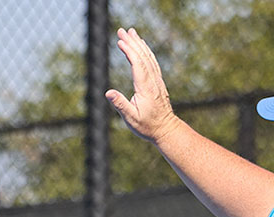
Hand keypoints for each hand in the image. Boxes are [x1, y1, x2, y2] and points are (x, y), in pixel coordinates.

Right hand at [105, 27, 178, 143]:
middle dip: (132, 42)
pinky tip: (142, 45)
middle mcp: (152, 81)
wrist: (166, 129)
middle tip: (121, 30)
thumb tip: (108, 93)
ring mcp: (156, 80)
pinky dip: (145, 51)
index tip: (120, 41)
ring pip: (148, 57)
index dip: (129, 51)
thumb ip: (120, 105)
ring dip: (139, 43)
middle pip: (142, 56)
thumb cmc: (147, 126)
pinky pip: (152, 62)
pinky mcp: (158, 82)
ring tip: (131, 32)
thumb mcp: (131, 119)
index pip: (137, 64)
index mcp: (145, 88)